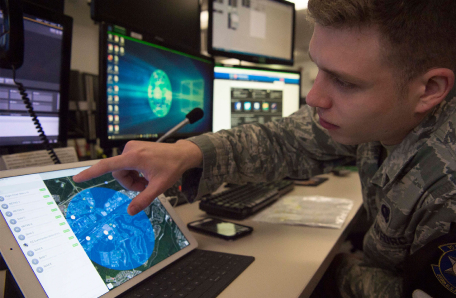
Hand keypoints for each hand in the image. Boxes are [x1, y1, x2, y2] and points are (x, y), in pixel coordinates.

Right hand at [73, 140, 202, 214]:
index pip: (108, 166)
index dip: (91, 173)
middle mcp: (130, 149)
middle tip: (145, 186)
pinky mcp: (133, 148)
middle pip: (118, 173)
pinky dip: (134, 172)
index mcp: (134, 157)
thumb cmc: (172, 168)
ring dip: (132, 178)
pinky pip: (126, 165)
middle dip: (129, 183)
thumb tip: (130, 212)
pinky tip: (146, 173)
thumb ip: (144, 199)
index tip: (78, 177)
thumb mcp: (159, 187)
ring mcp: (131, 148)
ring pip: (122, 170)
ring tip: (147, 180)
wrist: (181, 154)